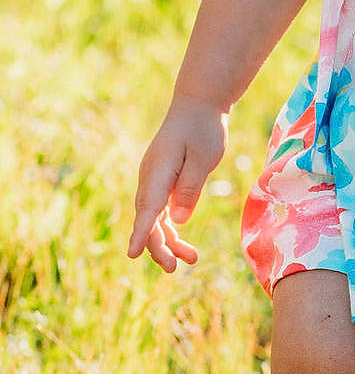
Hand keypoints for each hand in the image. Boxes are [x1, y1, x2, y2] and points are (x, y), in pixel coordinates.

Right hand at [127, 94, 228, 271]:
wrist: (197, 105)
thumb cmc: (203, 128)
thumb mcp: (204, 156)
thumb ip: (190, 187)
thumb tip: (177, 219)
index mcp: (158, 170)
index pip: (148, 207)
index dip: (141, 233)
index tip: (132, 254)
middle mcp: (150, 178)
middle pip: (148, 219)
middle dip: (158, 246)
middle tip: (174, 268)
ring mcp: (154, 180)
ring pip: (155, 219)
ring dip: (168, 241)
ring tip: (191, 259)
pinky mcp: (162, 182)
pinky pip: (162, 211)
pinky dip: (171, 229)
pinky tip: (184, 246)